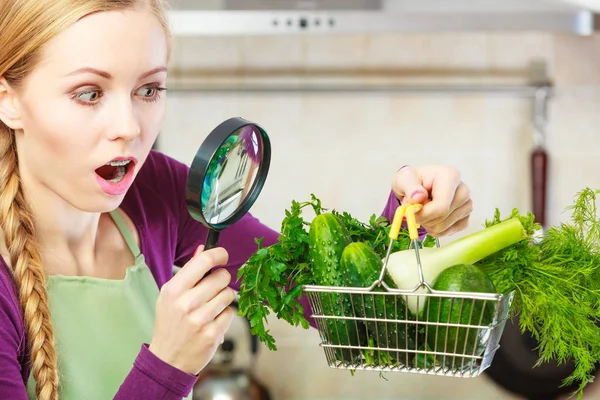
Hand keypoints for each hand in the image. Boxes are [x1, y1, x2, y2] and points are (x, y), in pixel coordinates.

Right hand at [149, 246, 234, 374]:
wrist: (167, 359)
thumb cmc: (170, 323)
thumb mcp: (170, 295)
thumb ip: (188, 271)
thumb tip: (203, 248)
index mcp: (174, 290)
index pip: (204, 261)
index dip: (219, 254)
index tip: (223, 256)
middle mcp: (187, 303)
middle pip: (221, 276)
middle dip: (221, 280)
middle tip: (213, 288)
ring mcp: (200, 320)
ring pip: (228, 294)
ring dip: (223, 298)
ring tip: (210, 307)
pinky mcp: (212, 334)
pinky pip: (230, 313)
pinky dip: (224, 315)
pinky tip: (212, 321)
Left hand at [392, 165, 471, 236]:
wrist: (418, 186)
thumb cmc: (412, 181)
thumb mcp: (404, 178)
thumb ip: (409, 187)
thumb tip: (418, 197)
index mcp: (450, 176)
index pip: (442, 205)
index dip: (424, 214)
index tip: (410, 214)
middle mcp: (463, 190)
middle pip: (444, 216)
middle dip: (424, 219)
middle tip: (415, 211)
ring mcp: (466, 204)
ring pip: (445, 226)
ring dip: (428, 225)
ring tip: (423, 212)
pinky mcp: (465, 217)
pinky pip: (449, 232)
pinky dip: (435, 230)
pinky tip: (430, 219)